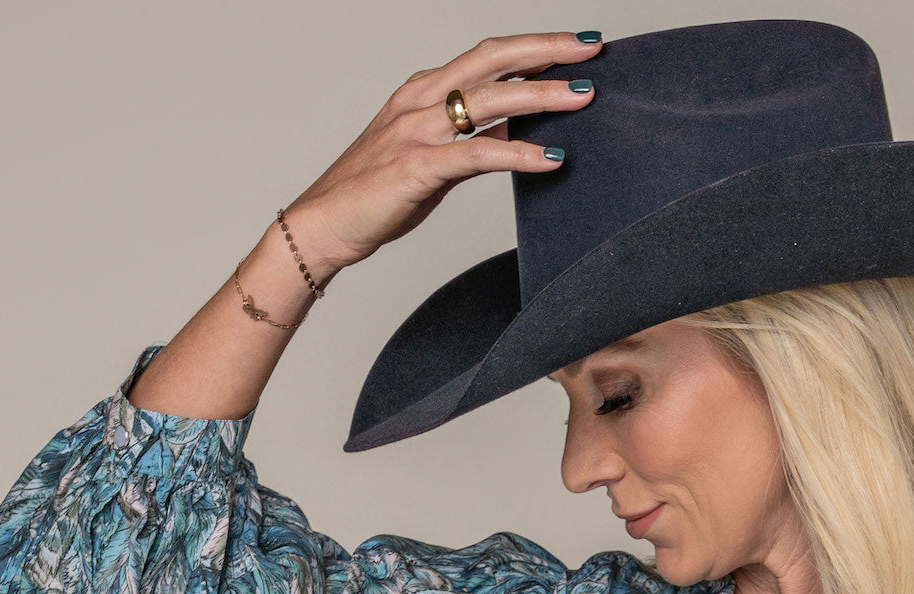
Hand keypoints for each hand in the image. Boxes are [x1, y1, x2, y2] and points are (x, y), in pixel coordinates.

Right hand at [284, 30, 602, 273]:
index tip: (573, 47)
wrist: (322, 226)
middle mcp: (421, 101)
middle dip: (546, 50)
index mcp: (422, 92)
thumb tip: (515, 134)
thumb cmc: (372, 197)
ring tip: (584, 97)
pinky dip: (519, 153)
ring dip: (543, 94)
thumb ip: (468, 142)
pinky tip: (550, 158)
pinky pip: (478, 153)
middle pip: (493, 59)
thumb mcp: (429, 161)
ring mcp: (418, 131)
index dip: (532, 47)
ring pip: (491, 98)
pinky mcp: (418, 166)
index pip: (486, 57)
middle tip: (592, 49)